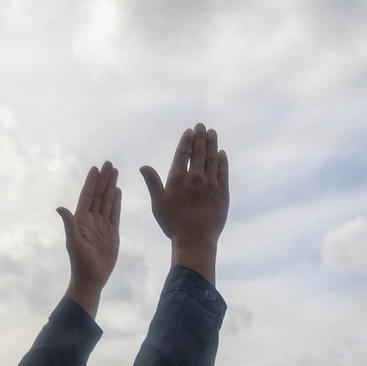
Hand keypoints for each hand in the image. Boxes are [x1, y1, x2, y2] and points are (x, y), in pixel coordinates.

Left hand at [57, 161, 120, 317]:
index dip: (91, 182)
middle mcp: (91, 220)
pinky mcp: (112, 233)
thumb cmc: (80, 262)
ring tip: (115, 172)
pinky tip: (118, 191)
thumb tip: (60, 208)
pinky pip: (115, 214)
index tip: (96, 168)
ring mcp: (102, 226)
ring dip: (110, 187)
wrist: (91, 278)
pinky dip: (116, 202)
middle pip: (98, 195)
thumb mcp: (73, 243)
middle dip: (103, 179)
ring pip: (107, 202)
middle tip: (109, 163)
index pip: (87, 196)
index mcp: (81, 220)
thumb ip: (69, 225)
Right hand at [140, 124, 228, 284]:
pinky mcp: (222, 193)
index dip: (186, 141)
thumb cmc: (173, 224)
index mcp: (178, 178)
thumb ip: (152, 182)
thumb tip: (143, 166)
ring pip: (212, 159)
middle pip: (199, 152)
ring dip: (212, 145)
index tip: (190, 131)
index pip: (183, 154)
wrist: (195, 239)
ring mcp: (210, 184)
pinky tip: (222, 154)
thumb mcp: (158, 203)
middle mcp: (195, 177)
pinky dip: (222, 162)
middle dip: (200, 137)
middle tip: (202, 126)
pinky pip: (223, 173)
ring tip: (213, 133)